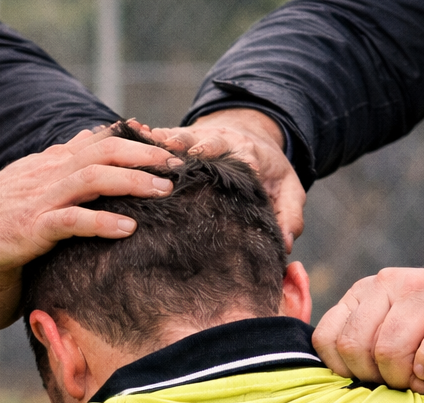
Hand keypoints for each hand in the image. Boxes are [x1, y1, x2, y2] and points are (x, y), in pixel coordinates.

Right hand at [0, 124, 179, 272]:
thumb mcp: (28, 176)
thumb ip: (60, 160)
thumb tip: (88, 137)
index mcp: (51, 164)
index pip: (99, 142)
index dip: (136, 140)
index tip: (168, 146)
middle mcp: (50, 174)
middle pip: (105, 152)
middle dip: (145, 155)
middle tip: (178, 163)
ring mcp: (41, 199)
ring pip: (94, 179)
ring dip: (133, 182)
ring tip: (164, 190)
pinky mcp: (32, 227)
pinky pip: (73, 221)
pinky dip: (103, 222)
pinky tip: (128, 227)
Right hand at [148, 109, 305, 250]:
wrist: (248, 136)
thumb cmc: (269, 171)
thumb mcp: (289, 191)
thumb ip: (290, 216)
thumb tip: (285, 246)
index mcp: (250, 153)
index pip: (247, 158)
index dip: (245, 163)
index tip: (246, 169)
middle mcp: (223, 142)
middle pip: (211, 142)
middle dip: (200, 146)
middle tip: (188, 153)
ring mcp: (198, 138)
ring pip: (182, 137)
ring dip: (168, 140)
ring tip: (152, 142)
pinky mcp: (179, 140)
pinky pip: (161, 138)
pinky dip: (147, 137)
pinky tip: (133, 136)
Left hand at [313, 269, 423, 395]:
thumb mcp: (386, 334)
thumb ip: (353, 345)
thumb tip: (323, 377)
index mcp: (366, 291)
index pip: (329, 340)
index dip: (347, 371)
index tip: (373, 378)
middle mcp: (393, 281)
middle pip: (357, 347)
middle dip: (378, 377)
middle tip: (403, 381)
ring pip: (391, 349)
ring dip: (407, 377)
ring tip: (423, 378)